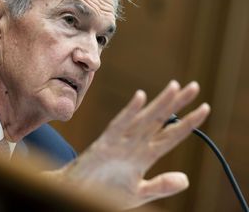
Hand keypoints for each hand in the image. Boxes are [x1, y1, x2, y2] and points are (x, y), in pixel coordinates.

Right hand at [57, 80, 209, 208]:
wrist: (77, 195)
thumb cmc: (104, 192)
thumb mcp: (138, 192)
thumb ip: (160, 185)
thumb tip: (185, 179)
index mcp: (144, 156)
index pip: (171, 136)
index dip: (188, 123)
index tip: (205, 108)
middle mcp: (135, 145)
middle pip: (160, 121)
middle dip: (177, 104)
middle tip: (194, 86)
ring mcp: (120, 143)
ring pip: (143, 119)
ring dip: (160, 104)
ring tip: (175, 87)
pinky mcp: (104, 145)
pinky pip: (118, 126)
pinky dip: (128, 112)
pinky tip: (140, 98)